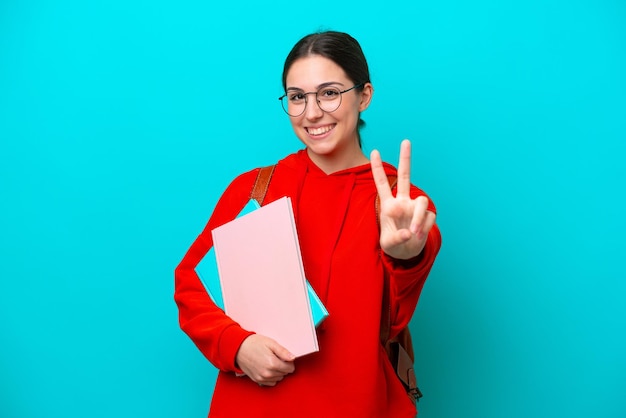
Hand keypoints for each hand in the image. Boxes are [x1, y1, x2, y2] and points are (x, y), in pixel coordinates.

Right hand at [235, 334, 295, 385]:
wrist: (238, 348)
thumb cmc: (254, 344)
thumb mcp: (271, 343)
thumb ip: (283, 351)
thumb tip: (293, 358)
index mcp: (272, 363)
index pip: (290, 368)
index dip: (289, 361)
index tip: (283, 356)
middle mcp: (268, 373)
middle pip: (285, 374)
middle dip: (283, 366)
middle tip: (275, 357)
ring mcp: (262, 378)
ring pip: (279, 378)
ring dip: (278, 372)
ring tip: (270, 362)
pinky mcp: (258, 380)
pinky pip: (271, 382)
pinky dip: (272, 377)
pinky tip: (268, 368)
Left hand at [370, 139, 435, 259]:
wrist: (408, 253)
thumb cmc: (394, 246)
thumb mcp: (389, 244)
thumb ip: (397, 238)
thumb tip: (409, 232)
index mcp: (388, 205)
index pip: (382, 184)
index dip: (378, 169)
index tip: (375, 151)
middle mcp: (402, 202)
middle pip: (405, 176)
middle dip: (405, 159)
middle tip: (405, 141)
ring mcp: (415, 207)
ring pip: (422, 202)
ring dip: (419, 218)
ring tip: (414, 234)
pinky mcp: (427, 215)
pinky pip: (429, 218)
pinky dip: (424, 228)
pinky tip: (419, 236)